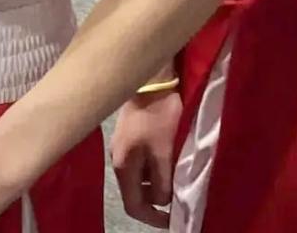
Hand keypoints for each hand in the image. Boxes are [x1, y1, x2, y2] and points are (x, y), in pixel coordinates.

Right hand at [111, 90, 182, 227]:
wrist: (151, 78)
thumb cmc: (158, 116)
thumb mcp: (164, 153)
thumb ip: (162, 182)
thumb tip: (162, 201)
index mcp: (122, 166)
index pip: (134, 206)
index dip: (154, 219)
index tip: (174, 220)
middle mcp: (117, 158)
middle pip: (136, 191)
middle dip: (157, 199)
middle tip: (178, 199)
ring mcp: (121, 145)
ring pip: (140, 175)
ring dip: (157, 181)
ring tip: (176, 179)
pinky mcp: (129, 132)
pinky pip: (141, 160)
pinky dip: (154, 166)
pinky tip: (169, 158)